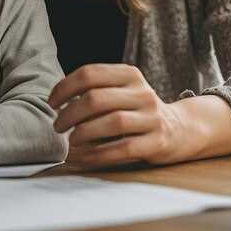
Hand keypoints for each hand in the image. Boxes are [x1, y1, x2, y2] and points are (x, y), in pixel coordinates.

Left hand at [48, 64, 184, 169]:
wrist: (179, 128)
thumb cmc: (136, 109)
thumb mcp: (122, 89)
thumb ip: (95, 88)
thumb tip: (56, 100)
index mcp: (129, 74)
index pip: (90, 74)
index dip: (65, 88)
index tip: (51, 103)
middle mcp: (142, 93)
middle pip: (97, 99)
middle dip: (70, 113)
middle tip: (57, 125)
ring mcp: (152, 117)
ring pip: (111, 122)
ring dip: (83, 132)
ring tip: (70, 140)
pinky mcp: (157, 142)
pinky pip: (123, 148)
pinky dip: (99, 154)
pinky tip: (84, 157)